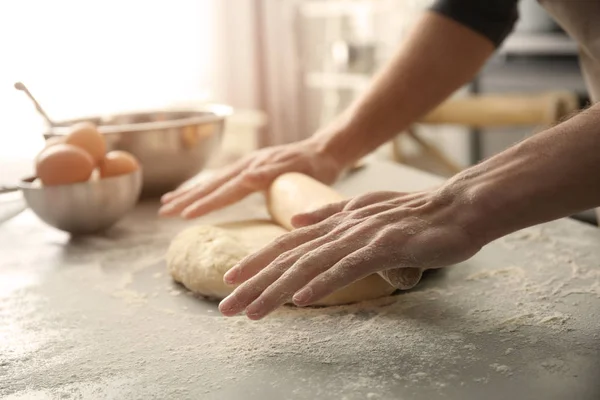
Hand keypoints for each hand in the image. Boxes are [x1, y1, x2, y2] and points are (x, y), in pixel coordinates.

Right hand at [159, 138, 342, 218]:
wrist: (327, 149)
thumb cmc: (317, 166)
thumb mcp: (299, 170)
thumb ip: (272, 174)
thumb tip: (246, 178)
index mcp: (256, 170)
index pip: (224, 191)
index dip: (204, 204)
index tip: (183, 215)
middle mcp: (247, 166)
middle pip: (212, 185)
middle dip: (186, 199)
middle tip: (163, 213)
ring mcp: (248, 165)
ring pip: (213, 182)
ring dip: (190, 193)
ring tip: (168, 203)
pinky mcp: (251, 167)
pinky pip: (222, 180)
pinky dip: (206, 188)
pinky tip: (196, 194)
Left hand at [218, 190, 482, 318]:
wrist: (458, 207)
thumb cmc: (415, 215)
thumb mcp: (365, 211)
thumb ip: (329, 213)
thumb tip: (296, 222)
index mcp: (335, 221)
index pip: (287, 244)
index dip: (256, 261)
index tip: (230, 279)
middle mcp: (341, 227)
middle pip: (288, 257)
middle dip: (254, 283)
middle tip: (225, 306)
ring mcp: (361, 236)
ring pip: (310, 265)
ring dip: (277, 289)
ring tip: (251, 311)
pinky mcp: (384, 246)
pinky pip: (348, 268)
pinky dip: (323, 283)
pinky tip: (302, 300)